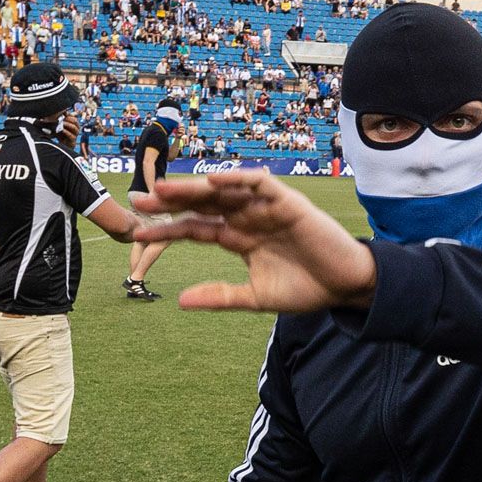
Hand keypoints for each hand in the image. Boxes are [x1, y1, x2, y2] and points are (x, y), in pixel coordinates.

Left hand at [54, 110, 79, 150]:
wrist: (62, 145)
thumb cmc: (62, 135)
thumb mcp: (61, 126)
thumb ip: (61, 121)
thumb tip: (61, 113)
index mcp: (75, 124)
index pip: (74, 117)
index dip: (69, 115)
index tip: (64, 113)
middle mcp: (76, 128)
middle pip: (75, 121)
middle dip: (68, 118)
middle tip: (62, 118)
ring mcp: (75, 134)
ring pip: (74, 127)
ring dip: (67, 124)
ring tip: (62, 123)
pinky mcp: (73, 140)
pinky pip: (71, 135)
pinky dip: (66, 132)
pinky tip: (62, 130)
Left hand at [135, 169, 376, 313]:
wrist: (344, 288)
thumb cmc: (304, 289)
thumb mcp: (254, 298)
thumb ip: (220, 296)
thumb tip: (180, 301)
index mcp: (237, 238)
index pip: (195, 228)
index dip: (167, 228)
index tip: (137, 230)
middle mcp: (247, 218)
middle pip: (202, 204)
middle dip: (171, 201)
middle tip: (139, 200)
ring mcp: (265, 207)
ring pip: (224, 191)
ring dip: (194, 188)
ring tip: (164, 189)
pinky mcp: (287, 201)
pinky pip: (258, 184)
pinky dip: (236, 180)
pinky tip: (212, 181)